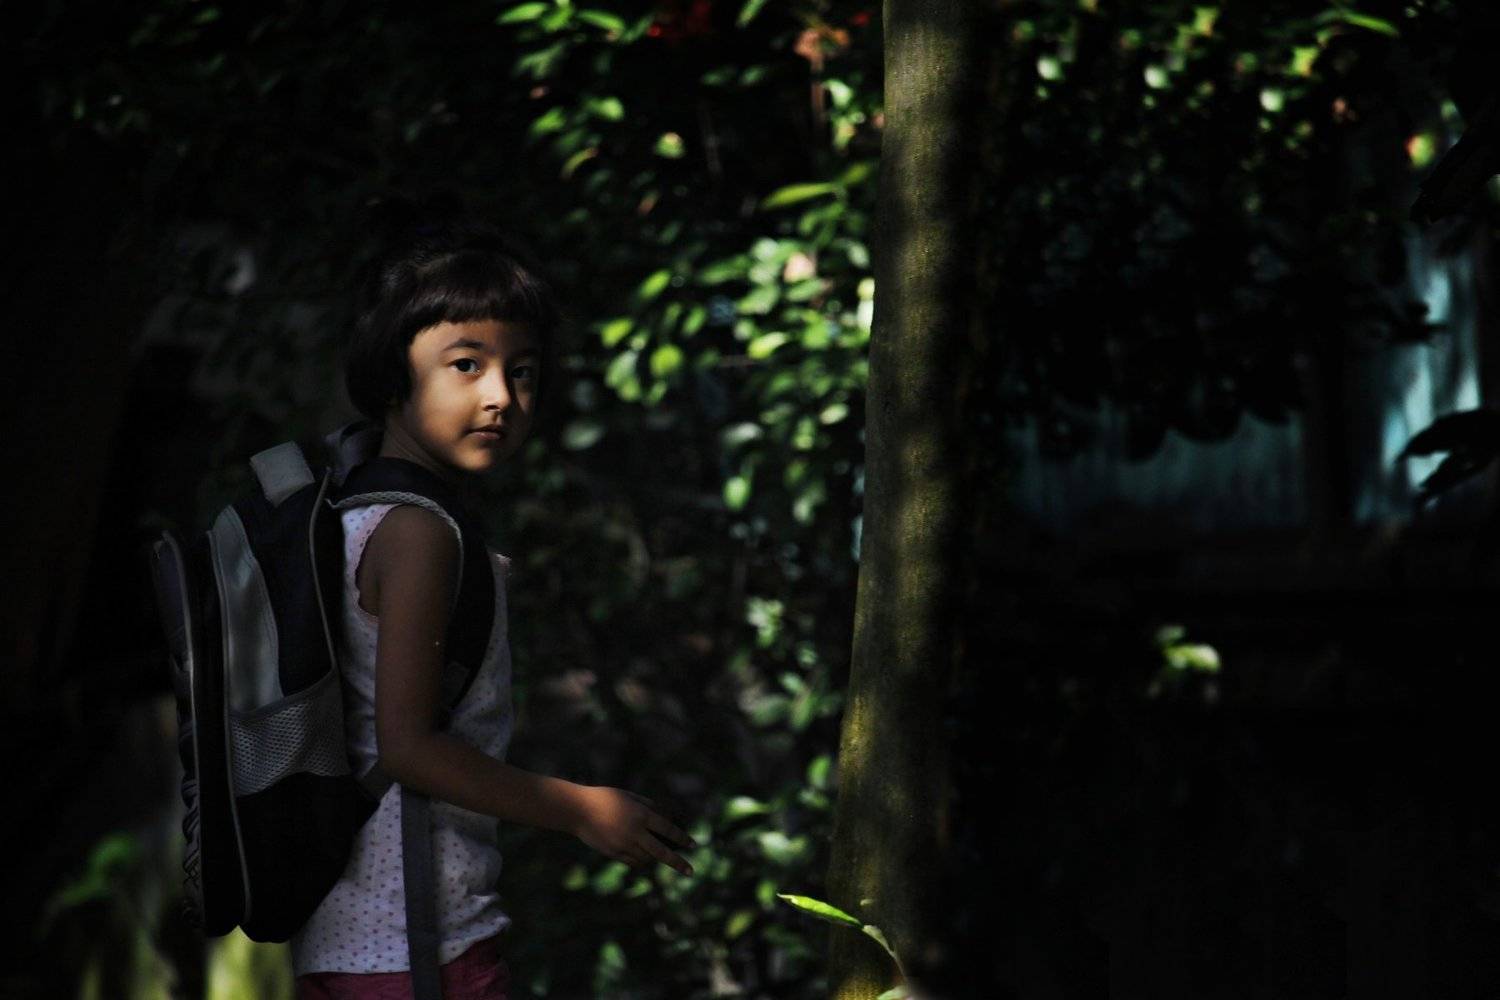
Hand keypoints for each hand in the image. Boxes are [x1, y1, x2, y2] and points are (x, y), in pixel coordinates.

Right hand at [573, 785, 695, 875]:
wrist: (577, 810)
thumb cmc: (605, 798)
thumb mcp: (629, 796)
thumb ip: (648, 806)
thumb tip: (664, 816)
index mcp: (641, 815)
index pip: (668, 829)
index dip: (682, 837)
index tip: (693, 844)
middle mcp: (635, 832)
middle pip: (662, 852)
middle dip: (678, 863)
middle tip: (690, 872)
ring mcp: (623, 845)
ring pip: (647, 859)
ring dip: (657, 859)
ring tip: (663, 857)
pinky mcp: (613, 853)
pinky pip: (633, 862)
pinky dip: (642, 861)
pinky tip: (646, 858)